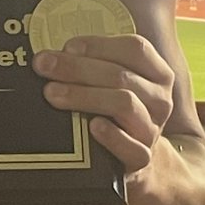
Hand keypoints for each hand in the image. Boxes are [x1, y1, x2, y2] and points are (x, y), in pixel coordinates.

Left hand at [33, 35, 174, 174]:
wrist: (131, 155)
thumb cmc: (113, 107)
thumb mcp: (111, 81)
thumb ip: (90, 64)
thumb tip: (51, 56)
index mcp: (157, 73)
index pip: (135, 48)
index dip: (99, 45)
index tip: (66, 47)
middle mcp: (160, 99)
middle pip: (121, 76)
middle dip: (76, 68)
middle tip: (43, 66)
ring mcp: (153, 130)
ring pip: (124, 104)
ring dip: (84, 96)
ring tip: (52, 93)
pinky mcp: (143, 159)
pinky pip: (132, 147)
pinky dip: (112, 135)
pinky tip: (92, 126)